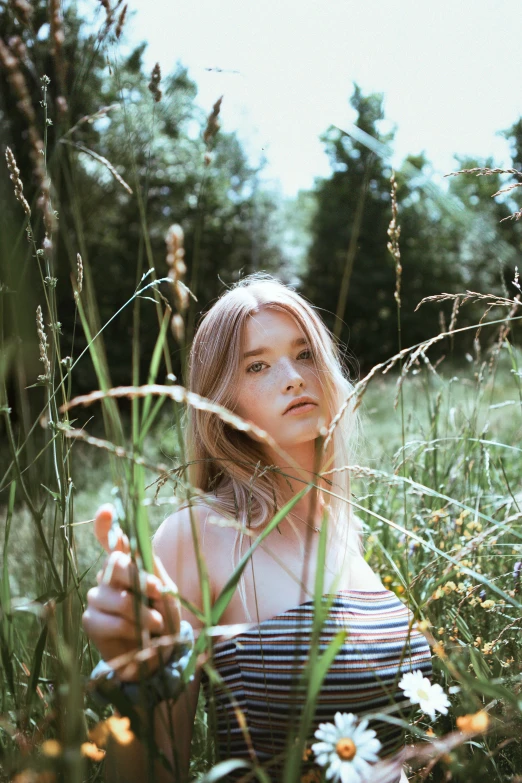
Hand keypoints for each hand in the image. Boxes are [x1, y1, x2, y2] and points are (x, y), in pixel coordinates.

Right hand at [82, 503, 181, 680]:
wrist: (160, 655)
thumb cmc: (165, 618)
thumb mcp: (166, 592)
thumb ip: (151, 571)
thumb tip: (136, 552)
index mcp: (130, 565)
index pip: (112, 541)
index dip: (105, 525)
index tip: (106, 510)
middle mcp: (110, 577)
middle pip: (114, 563)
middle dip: (137, 577)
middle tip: (157, 591)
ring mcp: (98, 598)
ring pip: (111, 594)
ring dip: (138, 610)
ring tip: (156, 623)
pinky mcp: (91, 621)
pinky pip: (104, 618)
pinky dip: (127, 627)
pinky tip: (140, 635)